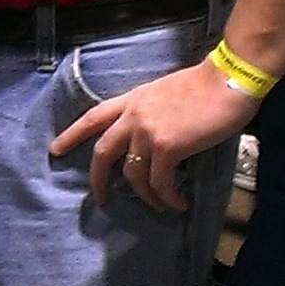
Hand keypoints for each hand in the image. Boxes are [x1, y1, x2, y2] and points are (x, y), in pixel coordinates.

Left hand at [51, 60, 257, 213]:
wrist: (229, 79)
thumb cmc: (207, 84)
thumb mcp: (166, 93)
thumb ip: (152, 112)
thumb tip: (156, 137)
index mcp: (133, 100)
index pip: (93, 117)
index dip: (72, 134)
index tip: (55, 149)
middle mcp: (134, 116)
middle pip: (103, 152)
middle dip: (98, 179)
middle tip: (100, 199)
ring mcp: (148, 132)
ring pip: (134, 175)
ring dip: (146, 196)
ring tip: (159, 206)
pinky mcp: (167, 147)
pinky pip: (160, 183)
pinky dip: (168, 198)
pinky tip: (177, 203)